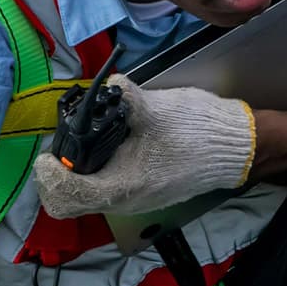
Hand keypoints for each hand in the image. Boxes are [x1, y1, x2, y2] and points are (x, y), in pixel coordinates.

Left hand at [33, 79, 254, 219]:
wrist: (236, 147)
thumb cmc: (197, 133)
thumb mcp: (156, 109)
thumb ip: (124, 98)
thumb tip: (107, 85)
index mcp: (122, 186)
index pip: (66, 196)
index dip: (50, 175)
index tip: (51, 151)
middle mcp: (125, 201)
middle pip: (70, 201)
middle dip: (59, 174)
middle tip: (65, 144)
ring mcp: (136, 200)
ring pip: (87, 196)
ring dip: (77, 172)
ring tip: (84, 140)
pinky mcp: (145, 192)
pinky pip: (106, 189)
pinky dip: (96, 172)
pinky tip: (109, 144)